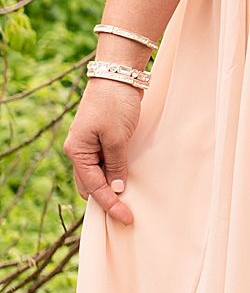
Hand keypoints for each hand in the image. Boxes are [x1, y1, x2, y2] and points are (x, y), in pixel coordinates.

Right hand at [64, 81, 141, 225]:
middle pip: (91, 185)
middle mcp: (80, 150)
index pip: (94, 187)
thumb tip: (116, 188)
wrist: (118, 73)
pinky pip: (105, 163)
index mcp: (78, 151)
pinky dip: (114, 174)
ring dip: (111, 188)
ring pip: (97, 175)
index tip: (127, 218)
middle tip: (127, 216)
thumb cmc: (115, 103)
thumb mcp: (116, 137)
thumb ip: (116, 164)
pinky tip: (125, 181)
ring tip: (128, 203)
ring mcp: (90, 144)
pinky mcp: (102, 137)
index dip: (110, 205)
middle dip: (107, 201)